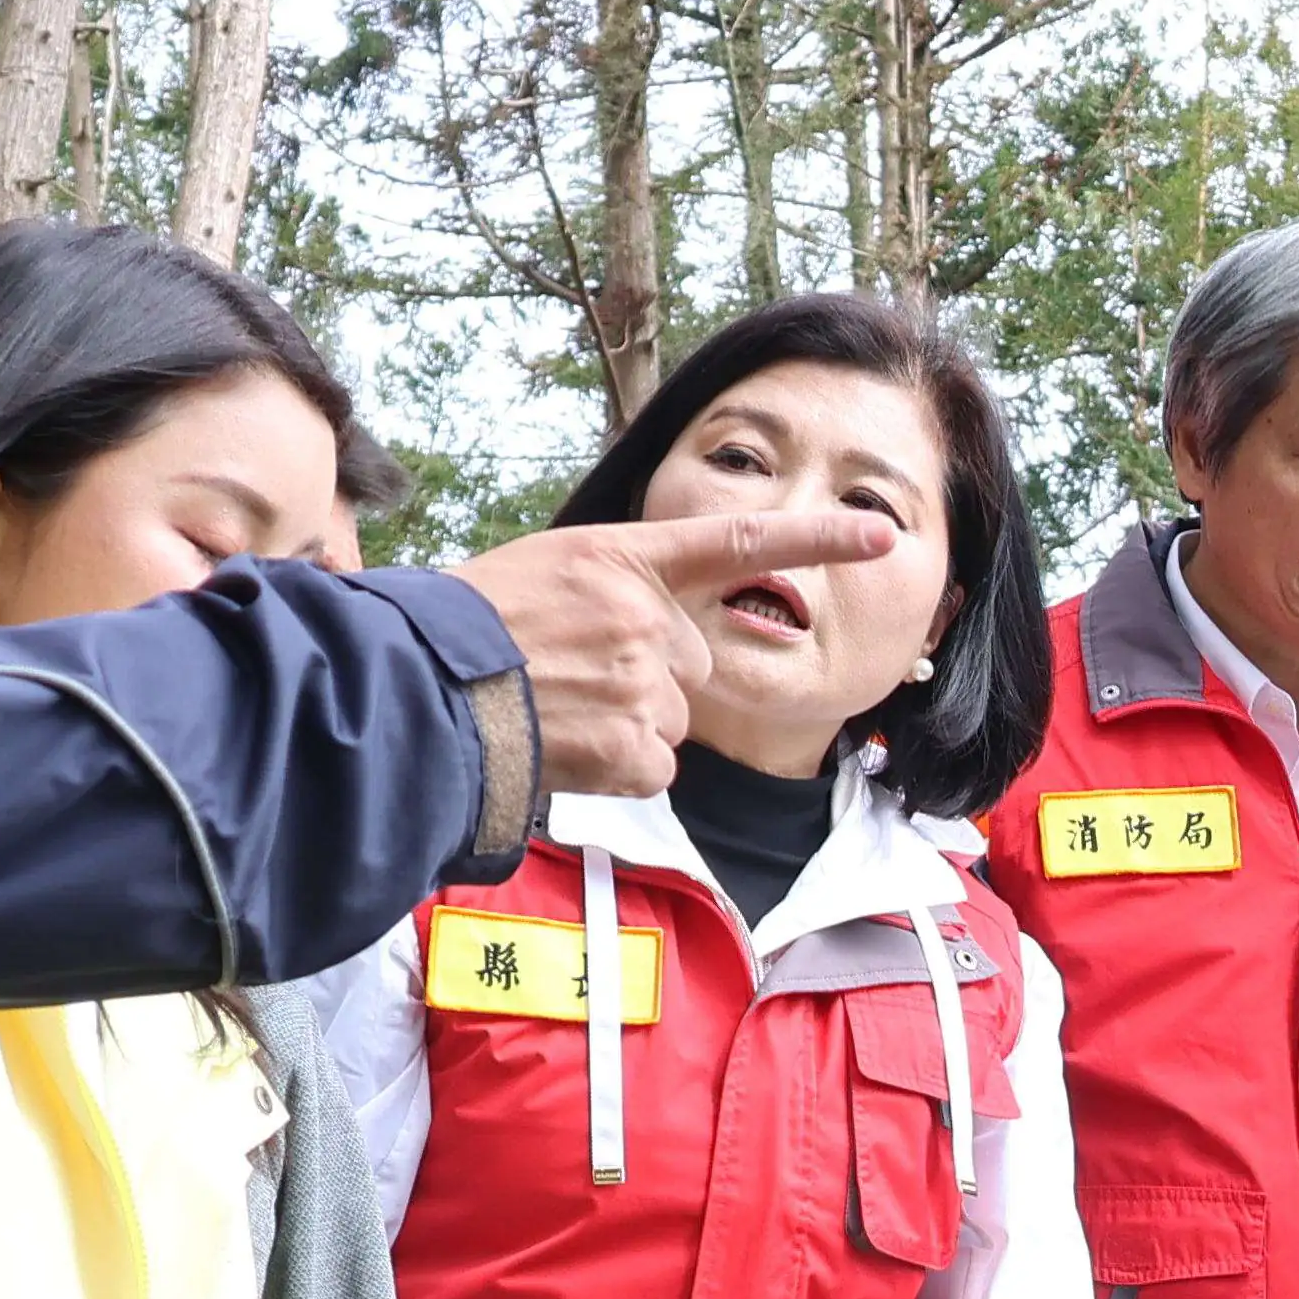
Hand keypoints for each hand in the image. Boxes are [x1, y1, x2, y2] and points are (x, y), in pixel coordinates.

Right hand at [441, 510, 901, 795]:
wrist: (418, 690)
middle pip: (691, 662)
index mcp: (624, 559)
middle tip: (572, 678)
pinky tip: (563, 748)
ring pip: (670, 717)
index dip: (817, 537)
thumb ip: (612, 590)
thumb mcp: (543, 573)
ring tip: (555, 711)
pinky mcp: (640, 744)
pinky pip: (653, 764)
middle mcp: (647, 614)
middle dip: (648, 677)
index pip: (741, 539)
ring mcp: (647, 681)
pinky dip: (615, 768)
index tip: (881, 530)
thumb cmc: (465, 631)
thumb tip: (650, 634)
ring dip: (626, 725)